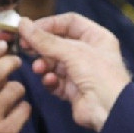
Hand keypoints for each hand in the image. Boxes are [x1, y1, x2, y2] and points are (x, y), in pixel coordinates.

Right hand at [18, 14, 130, 131]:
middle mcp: (89, 53)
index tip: (30, 28)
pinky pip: (55, 81)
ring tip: (39, 68)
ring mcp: (81, 72)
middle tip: (24, 46)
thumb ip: (45, 40)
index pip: (70, 23)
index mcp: (96, 37)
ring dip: (44, 64)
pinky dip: (50, 80)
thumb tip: (23, 24)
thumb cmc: (100, 75)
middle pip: (59, 43)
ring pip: (54, 63)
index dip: (50, 23)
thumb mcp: (72, 52)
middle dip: (42, 46)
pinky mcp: (73, 90)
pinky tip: (50, 81)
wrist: (110, 110)